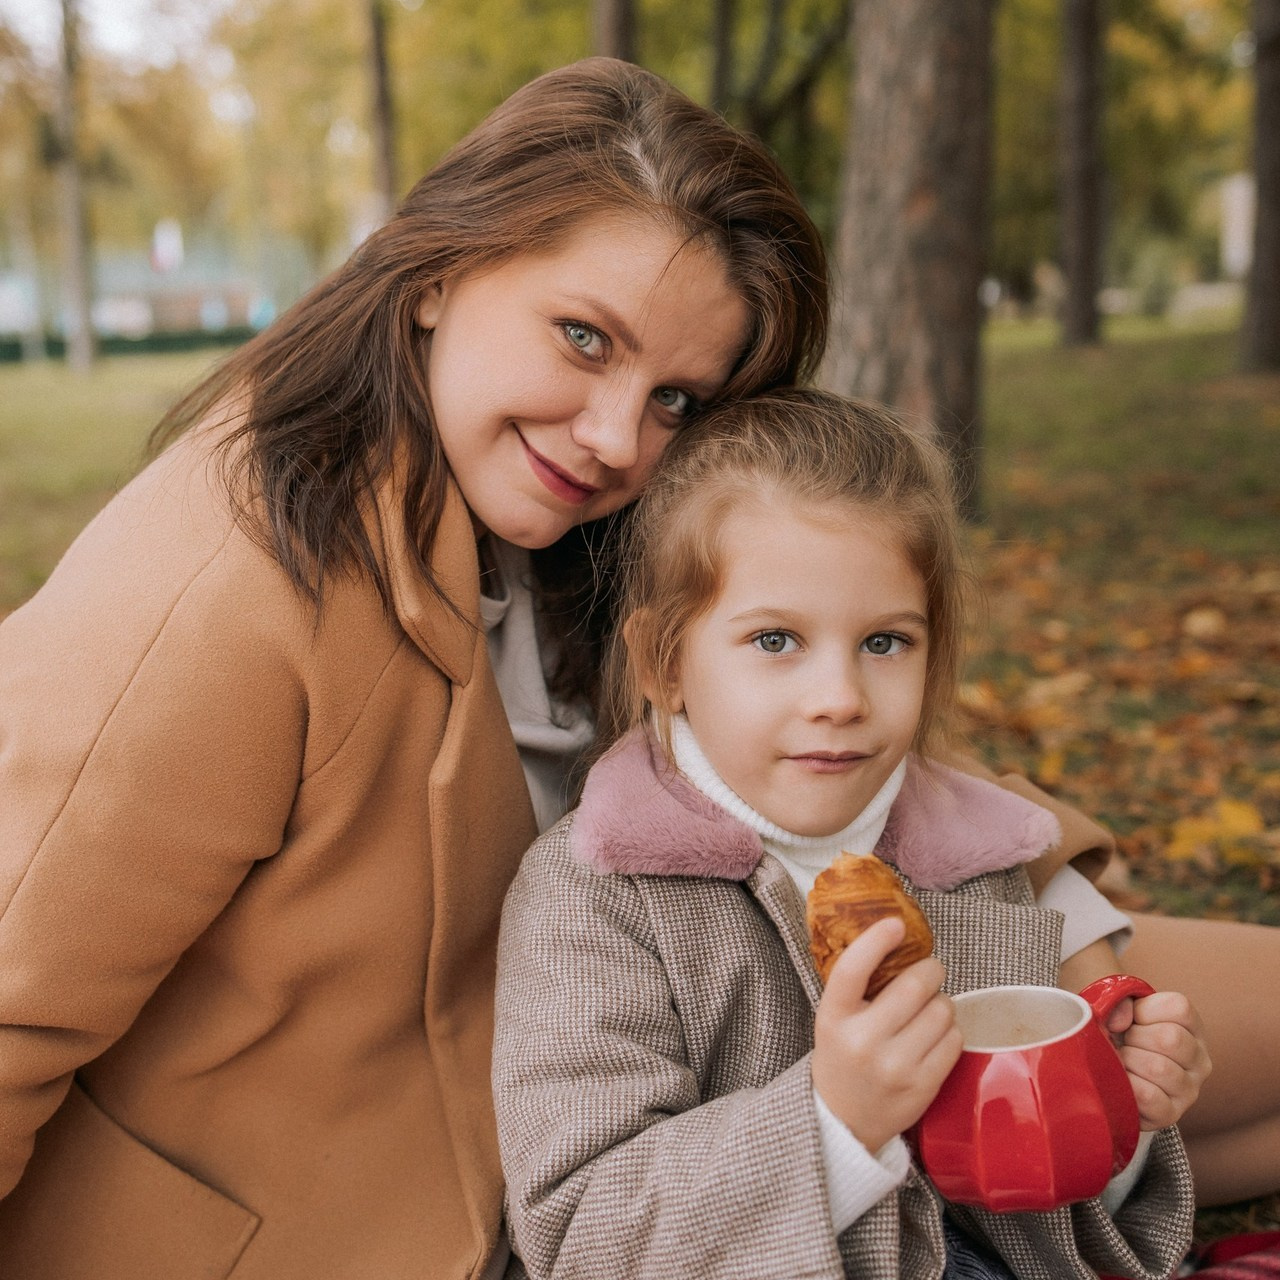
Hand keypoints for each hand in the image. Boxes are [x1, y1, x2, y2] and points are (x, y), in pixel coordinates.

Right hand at [811, 916, 962, 1152]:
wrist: (842, 1119)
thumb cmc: (842, 1055)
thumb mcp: (834, 1018)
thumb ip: (859, 985)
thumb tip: (898, 936)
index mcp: (834, 1017)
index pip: (853, 969)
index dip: (876, 941)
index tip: (896, 924)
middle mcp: (863, 1041)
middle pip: (915, 985)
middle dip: (929, 970)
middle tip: (927, 972)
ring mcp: (895, 1066)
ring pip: (942, 1009)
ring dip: (940, 1002)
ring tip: (926, 1012)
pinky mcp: (923, 1085)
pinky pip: (954, 1038)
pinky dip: (949, 1030)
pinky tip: (933, 1036)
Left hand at [1103, 990, 1211, 1130]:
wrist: (1106, 1077)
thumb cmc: (1117, 1035)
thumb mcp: (1118, 1008)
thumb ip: (1119, 1001)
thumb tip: (1119, 1022)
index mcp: (1191, 1027)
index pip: (1180, 1008)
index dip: (1145, 1010)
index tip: (1130, 1020)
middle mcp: (1199, 1059)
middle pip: (1171, 1039)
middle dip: (1135, 1037)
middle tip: (1124, 1044)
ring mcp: (1189, 1089)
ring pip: (1160, 1068)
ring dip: (1128, 1061)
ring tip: (1122, 1062)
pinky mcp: (1171, 1114)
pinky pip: (1149, 1097)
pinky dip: (1127, 1085)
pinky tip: (1121, 1081)